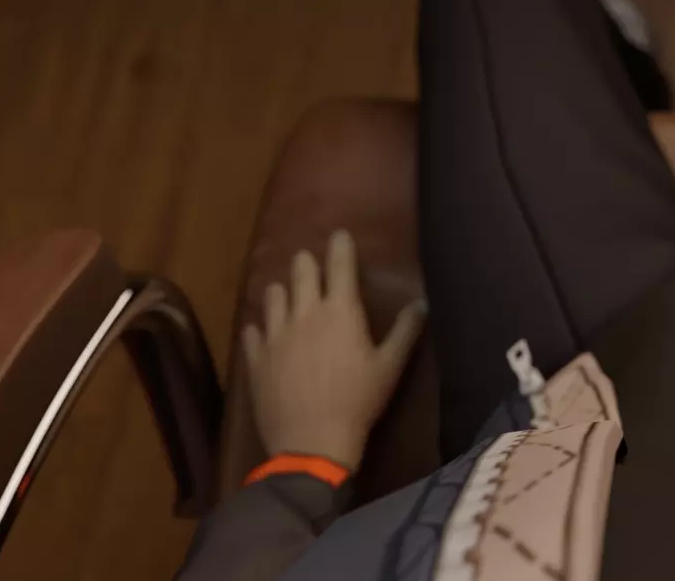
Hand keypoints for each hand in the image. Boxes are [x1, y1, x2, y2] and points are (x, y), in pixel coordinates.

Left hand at [241, 230, 423, 470]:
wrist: (312, 442)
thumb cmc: (358, 402)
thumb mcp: (390, 367)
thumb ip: (406, 332)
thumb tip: (421, 304)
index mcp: (340, 311)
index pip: (340, 265)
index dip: (341, 246)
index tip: (339, 234)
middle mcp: (305, 314)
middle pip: (302, 273)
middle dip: (306, 261)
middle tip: (309, 259)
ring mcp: (276, 335)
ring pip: (273, 297)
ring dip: (281, 290)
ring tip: (284, 290)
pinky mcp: (256, 358)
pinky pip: (253, 332)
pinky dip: (258, 328)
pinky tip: (260, 330)